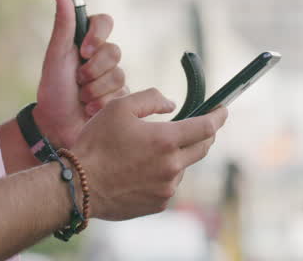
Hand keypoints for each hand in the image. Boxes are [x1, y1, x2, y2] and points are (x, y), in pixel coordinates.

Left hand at [34, 0, 128, 148]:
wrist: (56, 126)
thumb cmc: (53, 89)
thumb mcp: (56, 55)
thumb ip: (63, 23)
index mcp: (86, 41)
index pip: (105, 22)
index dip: (98, 35)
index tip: (84, 51)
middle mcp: (102, 56)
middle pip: (114, 51)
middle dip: (93, 70)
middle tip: (77, 81)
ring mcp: (113, 77)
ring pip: (119, 75)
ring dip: (95, 89)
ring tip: (81, 98)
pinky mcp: (121, 97)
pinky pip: (122, 94)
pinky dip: (102, 102)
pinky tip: (90, 109)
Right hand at [71, 88, 227, 220]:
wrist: (79, 186)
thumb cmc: (97, 144)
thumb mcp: (120, 107)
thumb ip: (150, 99)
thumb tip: (171, 104)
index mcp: (166, 140)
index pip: (207, 128)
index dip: (219, 116)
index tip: (223, 110)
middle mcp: (172, 166)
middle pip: (202, 148)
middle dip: (204, 134)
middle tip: (196, 125)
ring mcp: (167, 188)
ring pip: (183, 166)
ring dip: (177, 155)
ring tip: (148, 150)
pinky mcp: (158, 203)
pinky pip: (169, 184)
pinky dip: (163, 173)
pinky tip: (140, 169)